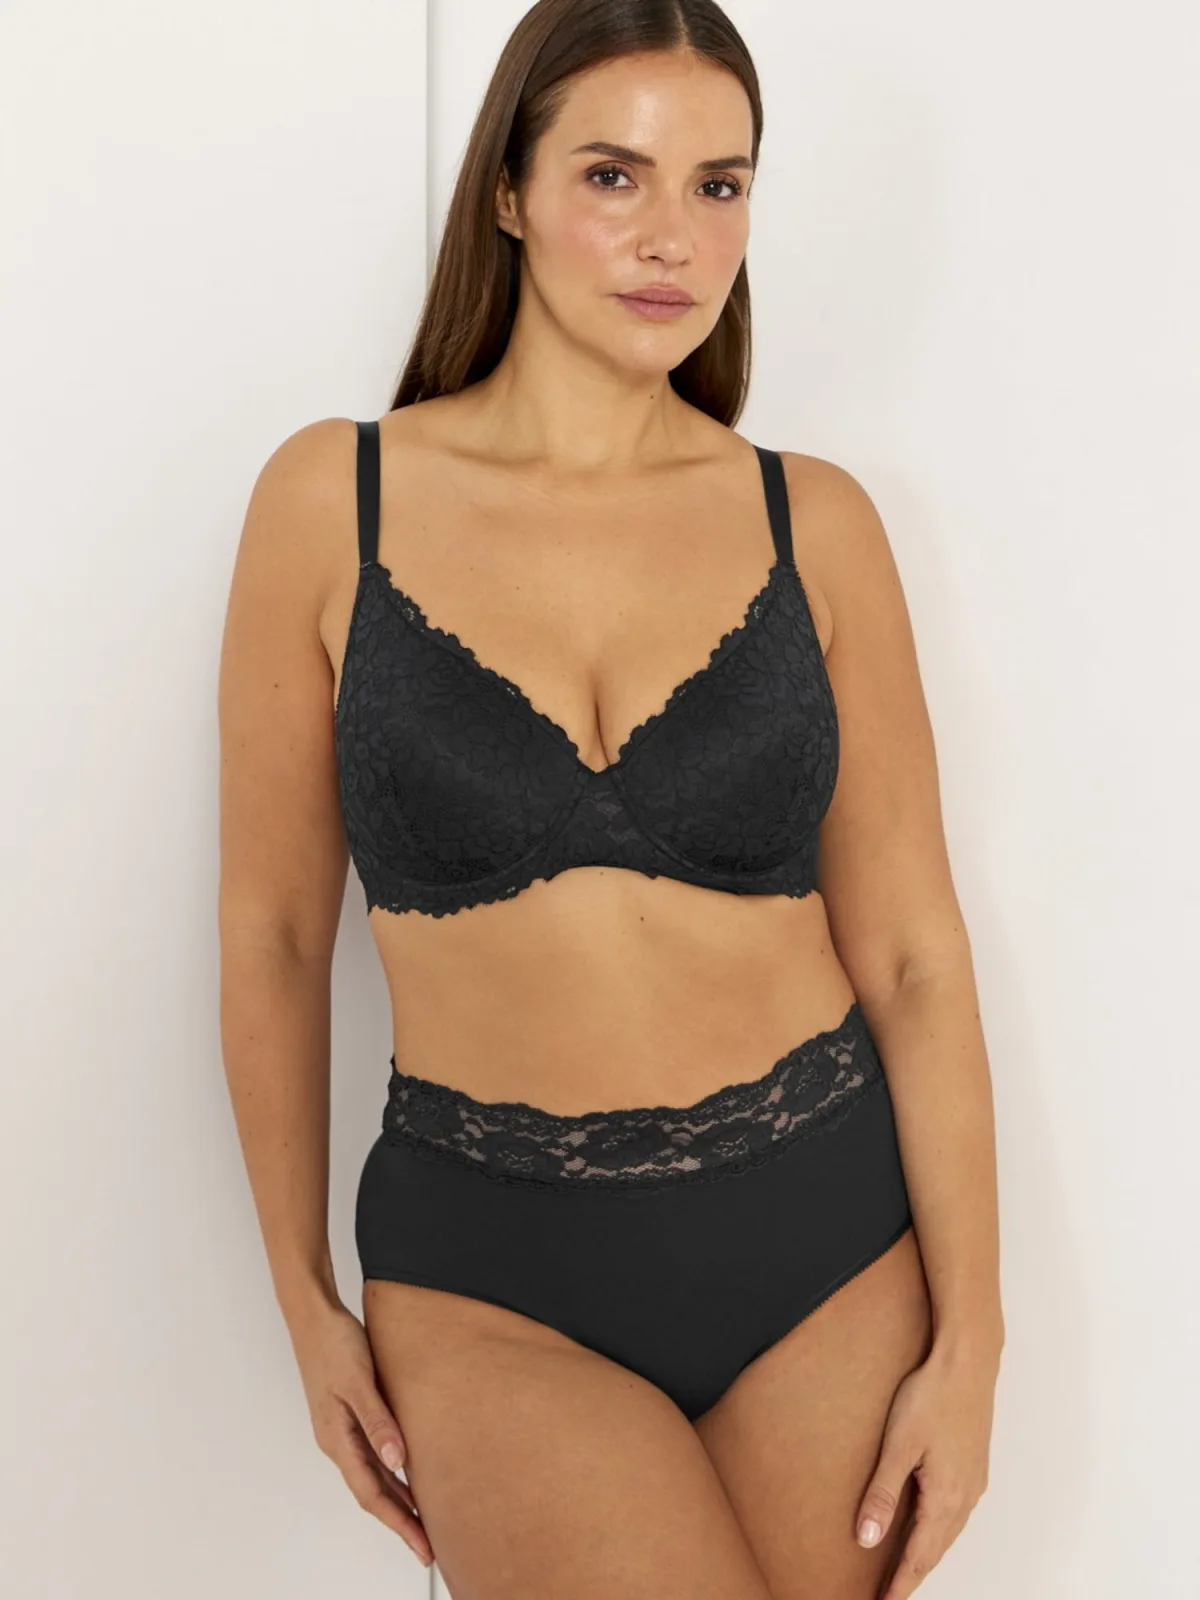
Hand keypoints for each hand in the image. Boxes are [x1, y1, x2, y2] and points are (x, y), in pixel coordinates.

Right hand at [287, 1295, 434, 1568]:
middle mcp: (337, 1441)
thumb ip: (378, 1421)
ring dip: (397, 1500)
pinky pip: (371, 1456)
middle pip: (372, 1493)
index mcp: (337, 1439)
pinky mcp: (348, 1415)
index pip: (371, 1494)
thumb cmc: (333, 1343)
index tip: (421, 1546)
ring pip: (372, 1476)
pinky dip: (391, 1473)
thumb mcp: (358, 1381)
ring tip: (424, 1521)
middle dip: (400, 1521)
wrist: (314, 1315)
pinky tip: (408, 1475)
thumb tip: (397, 1461)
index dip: (398, 1522)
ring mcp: (341, 1429)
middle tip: (429, 1547)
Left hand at [855, 1336, 1000, 1599]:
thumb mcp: (898, 1446)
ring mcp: (973, 1482)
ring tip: (903, 1569)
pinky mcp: (973, 1467)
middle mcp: (965, 1497)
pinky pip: (955, 1512)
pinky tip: (926, 1525)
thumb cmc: (932, 1397)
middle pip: (936, 1550)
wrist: (967, 1362)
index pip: (919, 1556)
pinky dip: (938, 1530)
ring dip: (926, 1553)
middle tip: (890, 1594)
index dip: (900, 1583)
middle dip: (912, 1575)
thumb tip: (867, 1539)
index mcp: (946, 1498)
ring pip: (947, 1532)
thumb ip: (883, 1494)